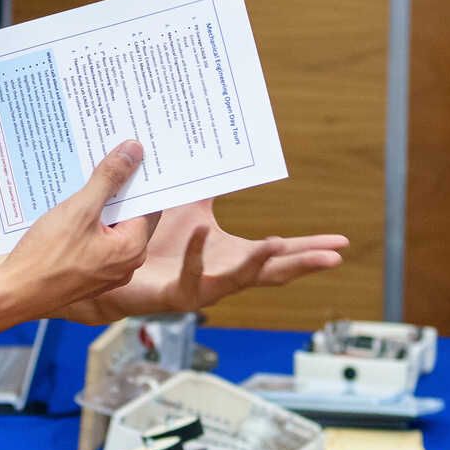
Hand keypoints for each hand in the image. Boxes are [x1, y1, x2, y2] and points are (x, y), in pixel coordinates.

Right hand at [0, 143, 152, 326]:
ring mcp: (105, 272)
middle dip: (116, 189)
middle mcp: (125, 264)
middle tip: (106, 158)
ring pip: (108, 228)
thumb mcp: (80, 209)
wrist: (13, 294)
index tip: (130, 154)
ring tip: (83, 177)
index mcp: (132, 248)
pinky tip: (67, 205)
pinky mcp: (85, 275)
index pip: (148, 204)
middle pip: (128, 215)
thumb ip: (108, 179)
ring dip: (97, 204)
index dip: (138, 178)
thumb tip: (133, 151)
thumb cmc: (47, 257)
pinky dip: (84, 223)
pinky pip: (92, 241)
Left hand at [71, 199, 349, 323]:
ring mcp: (198, 288)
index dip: (309, 248)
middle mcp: (220, 274)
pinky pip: (190, 279)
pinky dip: (198, 256)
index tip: (341, 243)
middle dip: (303, 263)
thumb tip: (226, 153)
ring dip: (258, 263)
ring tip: (278, 243)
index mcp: (230, 255)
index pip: (278, 253)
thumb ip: (207, 184)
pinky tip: (204, 233)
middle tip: (334, 256)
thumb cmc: (148, 237)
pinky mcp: (171, 296)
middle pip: (271, 273)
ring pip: (236, 282)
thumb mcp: (187, 205)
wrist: (108, 262)